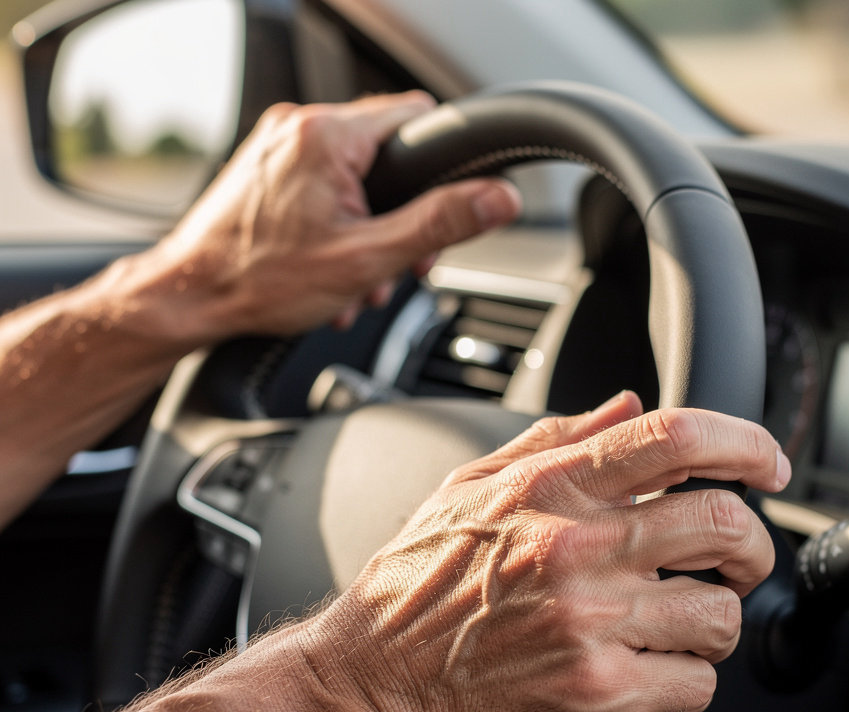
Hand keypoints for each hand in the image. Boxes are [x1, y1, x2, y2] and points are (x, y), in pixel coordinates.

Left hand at [142, 91, 520, 340]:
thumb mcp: (368, 258)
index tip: (444, 208)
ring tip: (359, 277)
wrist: (190, 297)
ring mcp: (278, 146)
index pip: (416, 116)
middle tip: (399, 262)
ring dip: (370, 229)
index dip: (441, 166)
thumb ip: (439, 224)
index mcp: (327, 136)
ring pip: (354, 176)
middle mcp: (298, 127)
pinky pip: (322, 185)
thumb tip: (498, 199)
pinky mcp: (266, 170)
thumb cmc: (261, 279)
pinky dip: (338, 226)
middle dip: (403, 215)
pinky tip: (333, 268)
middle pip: (386, 154)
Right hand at [301, 392, 790, 711]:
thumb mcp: (468, 490)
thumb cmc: (414, 590)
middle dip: (752, 547)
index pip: (676, 437)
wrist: (376, 688)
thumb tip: (628, 407)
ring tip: (678, 627)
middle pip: (724, 523)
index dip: (745, 442)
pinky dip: (686, 681)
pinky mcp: (597, 692)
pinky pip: (695, 685)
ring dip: (714, 623)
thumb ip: (554, 440)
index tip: (767, 464)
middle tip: (736, 563)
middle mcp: (575, 548)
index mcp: (548, 490)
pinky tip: (650, 673)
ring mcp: (590, 622)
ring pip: (720, 615)